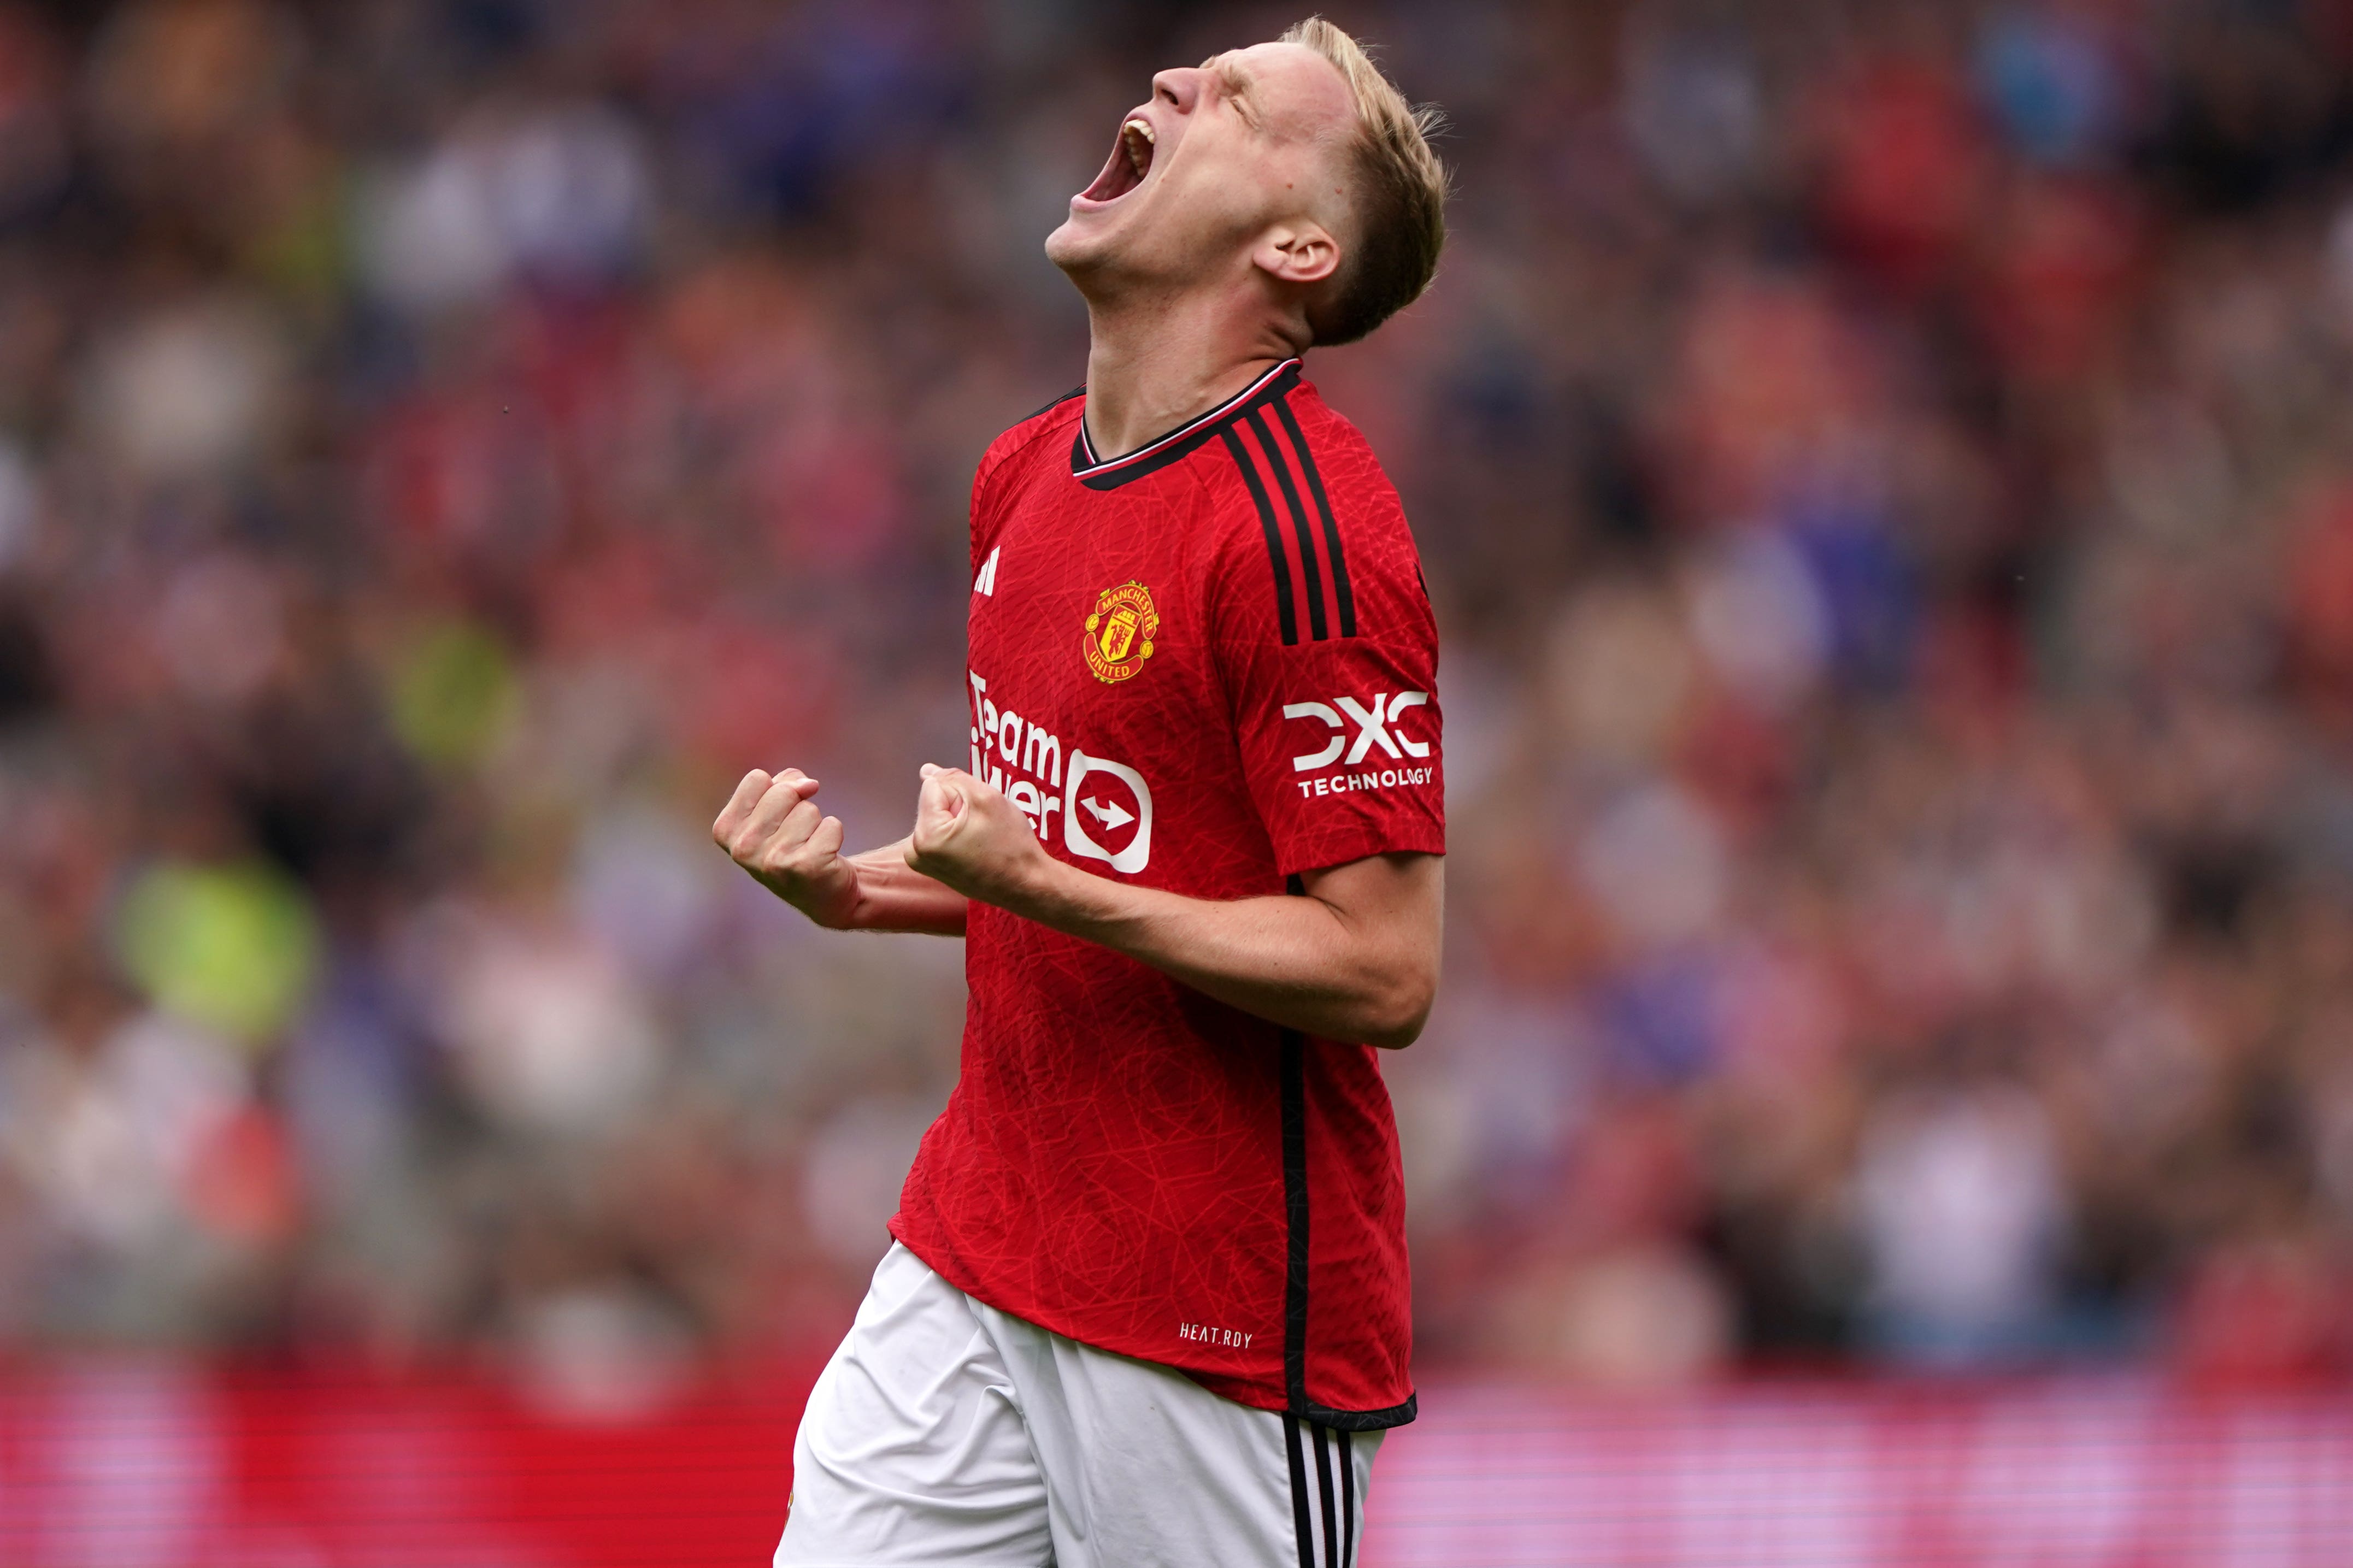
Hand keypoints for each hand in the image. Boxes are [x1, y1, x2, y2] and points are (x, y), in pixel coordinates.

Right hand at [714, 768, 859, 927]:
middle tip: (798, 834)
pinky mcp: (805, 867)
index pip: (757, 778)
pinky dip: (833, 834)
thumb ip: (782, 784)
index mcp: (725, 829)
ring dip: (816, 823)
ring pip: (809, 809)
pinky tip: (825, 856)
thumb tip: (808, 785)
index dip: (777, 788)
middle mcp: (743, 848)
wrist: (821, 893)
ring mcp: (772, 860)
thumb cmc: (792, 843)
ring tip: (808, 847)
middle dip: (798, 804)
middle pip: (784, 791)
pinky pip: (831, 825)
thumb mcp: (773, 809)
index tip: (781, 813)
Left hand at [905, 764, 1053, 908]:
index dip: (962, 793)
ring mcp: (922, 864)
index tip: (979, 815)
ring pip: (937, 816)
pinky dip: (956, 834)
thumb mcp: (986, 798)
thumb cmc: (1011, 844)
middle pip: (933, 802)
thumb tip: (926, 771)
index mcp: (925, 836)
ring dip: (958, 820)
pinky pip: (940, 834)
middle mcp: (915, 853)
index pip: (934, 786)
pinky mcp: (931, 869)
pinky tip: (976, 847)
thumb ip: (953, 778)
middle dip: (957, 806)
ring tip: (980, 838)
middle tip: (982, 828)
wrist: (1026, 885)